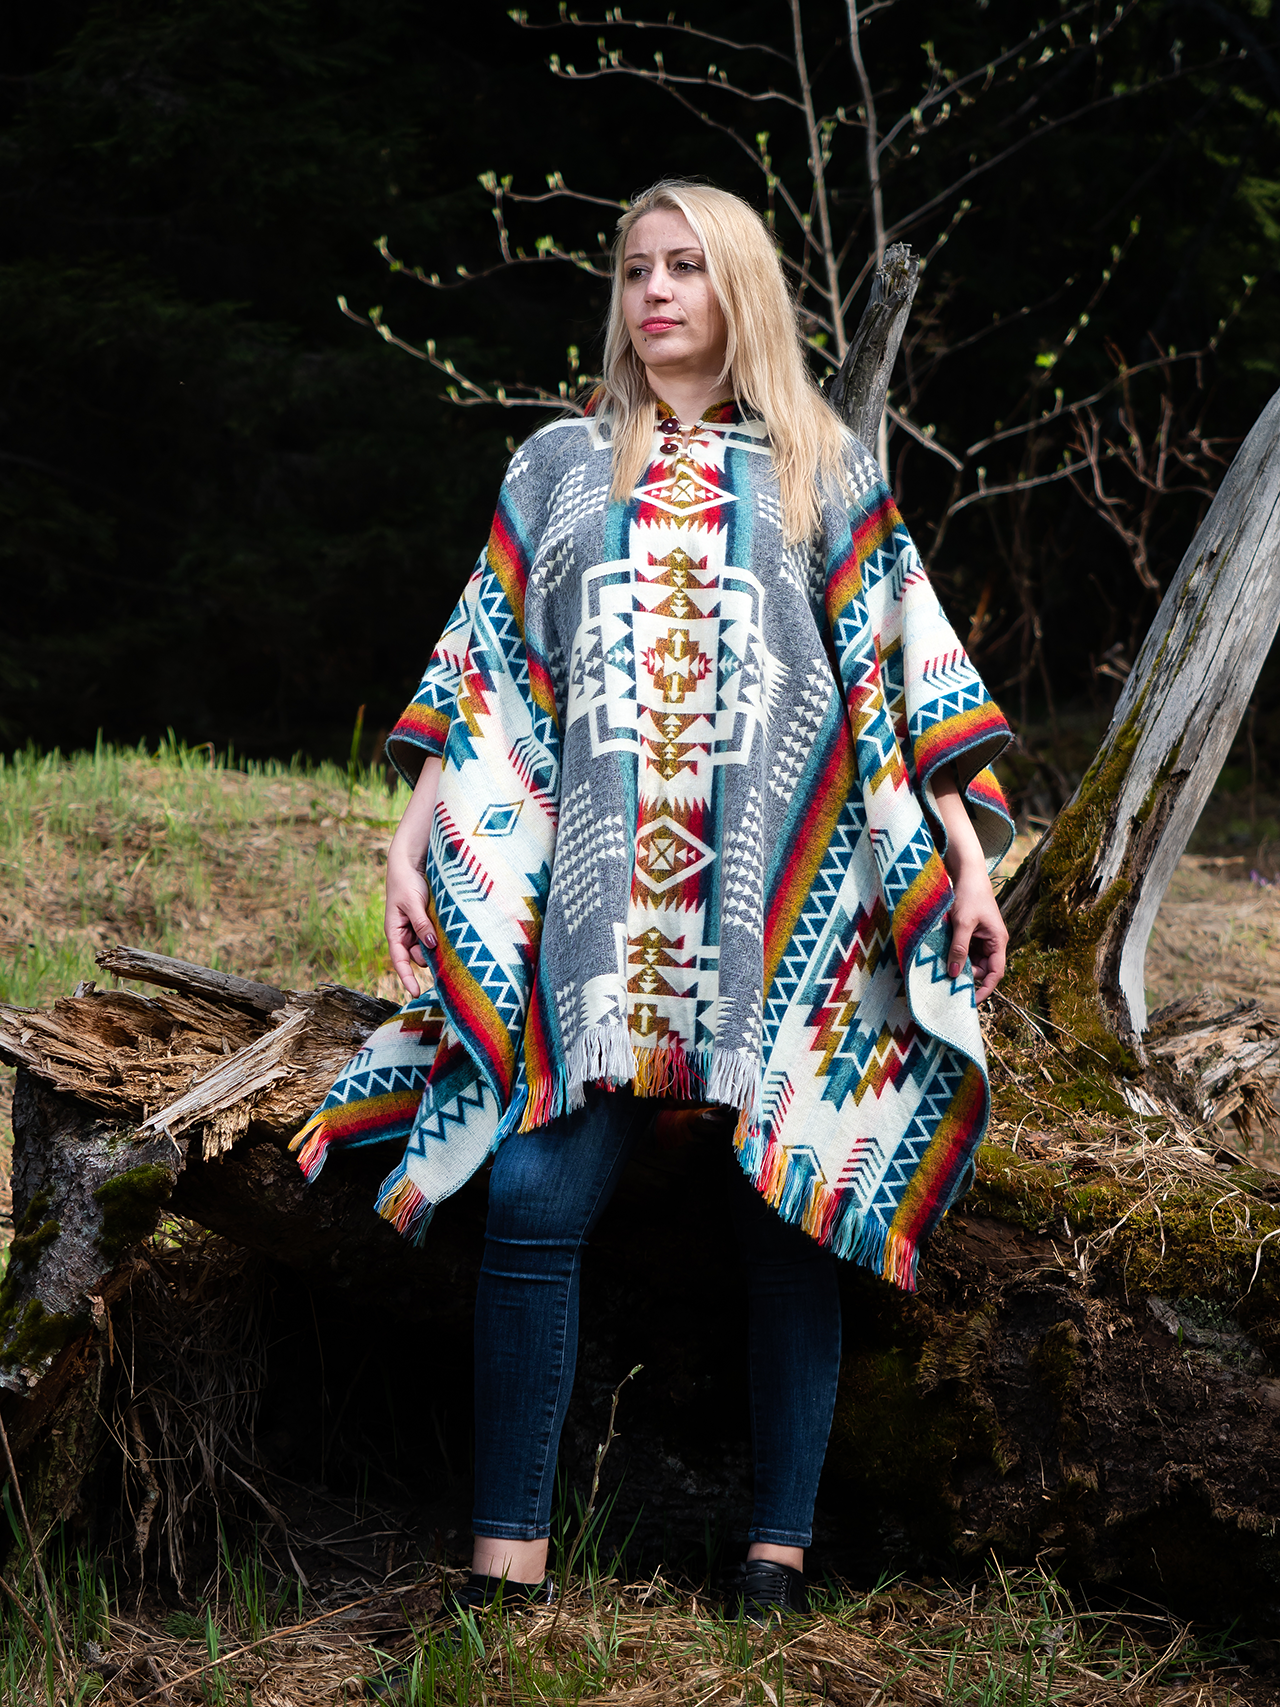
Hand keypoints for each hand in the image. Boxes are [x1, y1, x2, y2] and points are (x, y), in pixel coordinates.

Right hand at [385, 755, 441, 997]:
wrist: (409, 861)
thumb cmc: (406, 881)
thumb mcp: (413, 902)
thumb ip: (421, 924)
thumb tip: (431, 946)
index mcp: (395, 931)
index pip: (399, 961)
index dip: (406, 978)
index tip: (416, 993)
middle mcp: (405, 934)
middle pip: (418, 956)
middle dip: (430, 958)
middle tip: (448, 952)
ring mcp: (417, 928)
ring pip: (429, 948)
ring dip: (439, 946)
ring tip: (451, 936)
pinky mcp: (428, 921)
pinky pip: (435, 936)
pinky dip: (442, 937)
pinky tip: (454, 931)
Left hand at [946, 866, 1006, 1002]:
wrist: (966, 873)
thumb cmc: (969, 895)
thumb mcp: (963, 923)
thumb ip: (959, 948)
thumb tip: (954, 973)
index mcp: (998, 940)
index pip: (996, 973)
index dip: (985, 989)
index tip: (970, 1001)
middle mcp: (992, 942)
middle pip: (982, 968)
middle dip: (967, 975)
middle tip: (947, 979)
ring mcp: (981, 938)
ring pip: (971, 960)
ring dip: (959, 963)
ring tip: (943, 964)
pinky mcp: (971, 933)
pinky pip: (965, 950)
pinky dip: (955, 954)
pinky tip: (943, 954)